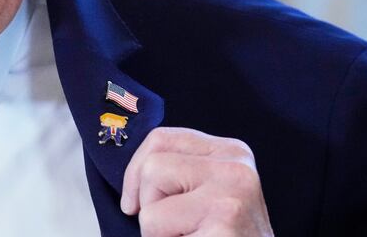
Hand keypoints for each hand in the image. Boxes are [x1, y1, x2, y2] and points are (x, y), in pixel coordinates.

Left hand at [120, 127, 272, 235]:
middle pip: (151, 167)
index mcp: (230, 151)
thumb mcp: (206, 193)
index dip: (134, 171)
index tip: (134, 202)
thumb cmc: (223, 236)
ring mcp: (231, 194)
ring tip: (189, 236)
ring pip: (150, 206)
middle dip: (148, 205)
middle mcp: (236, 166)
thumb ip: (178, 172)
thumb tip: (131, 176)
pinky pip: (158, 232)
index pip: (160, 139)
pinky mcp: (223, 221)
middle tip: (175, 228)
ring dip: (156, 232)